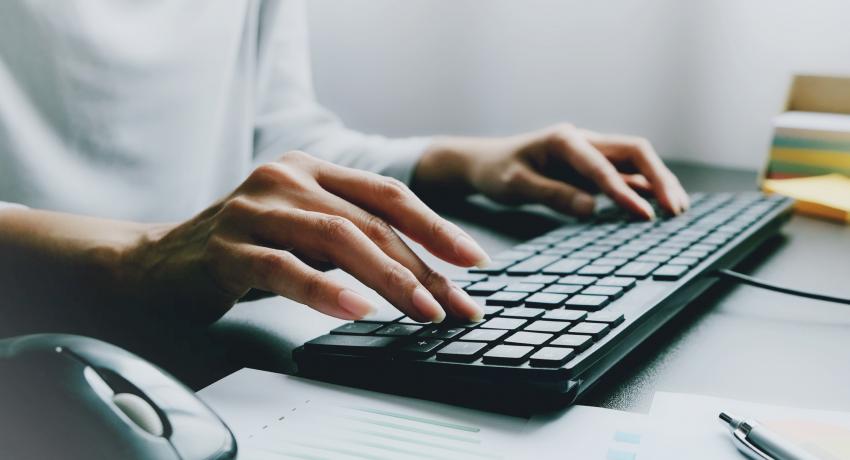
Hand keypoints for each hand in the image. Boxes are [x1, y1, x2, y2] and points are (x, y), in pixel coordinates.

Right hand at [130, 152, 488, 323]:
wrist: (160, 261)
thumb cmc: (247, 248)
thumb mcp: (304, 230)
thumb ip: (352, 235)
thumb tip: (426, 273)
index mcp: (311, 169)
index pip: (386, 194)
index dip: (434, 227)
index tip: (472, 260)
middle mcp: (285, 178)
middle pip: (368, 221)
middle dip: (420, 266)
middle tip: (455, 304)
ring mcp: (253, 209)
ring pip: (335, 240)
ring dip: (386, 280)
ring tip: (421, 311)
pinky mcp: (226, 248)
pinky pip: (284, 269)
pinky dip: (324, 291)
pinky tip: (356, 310)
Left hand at [413, 124, 688, 219]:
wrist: (485, 163)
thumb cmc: (497, 172)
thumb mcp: (516, 185)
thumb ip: (553, 195)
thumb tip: (592, 208)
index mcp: (564, 139)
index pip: (603, 165)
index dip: (625, 191)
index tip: (644, 216)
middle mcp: (584, 141)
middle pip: (634, 152)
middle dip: (659, 179)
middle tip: (676, 210)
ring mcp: (590, 153)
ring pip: (635, 163)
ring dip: (658, 184)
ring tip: (678, 211)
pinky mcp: (592, 168)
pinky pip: (625, 176)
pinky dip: (643, 191)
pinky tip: (658, 208)